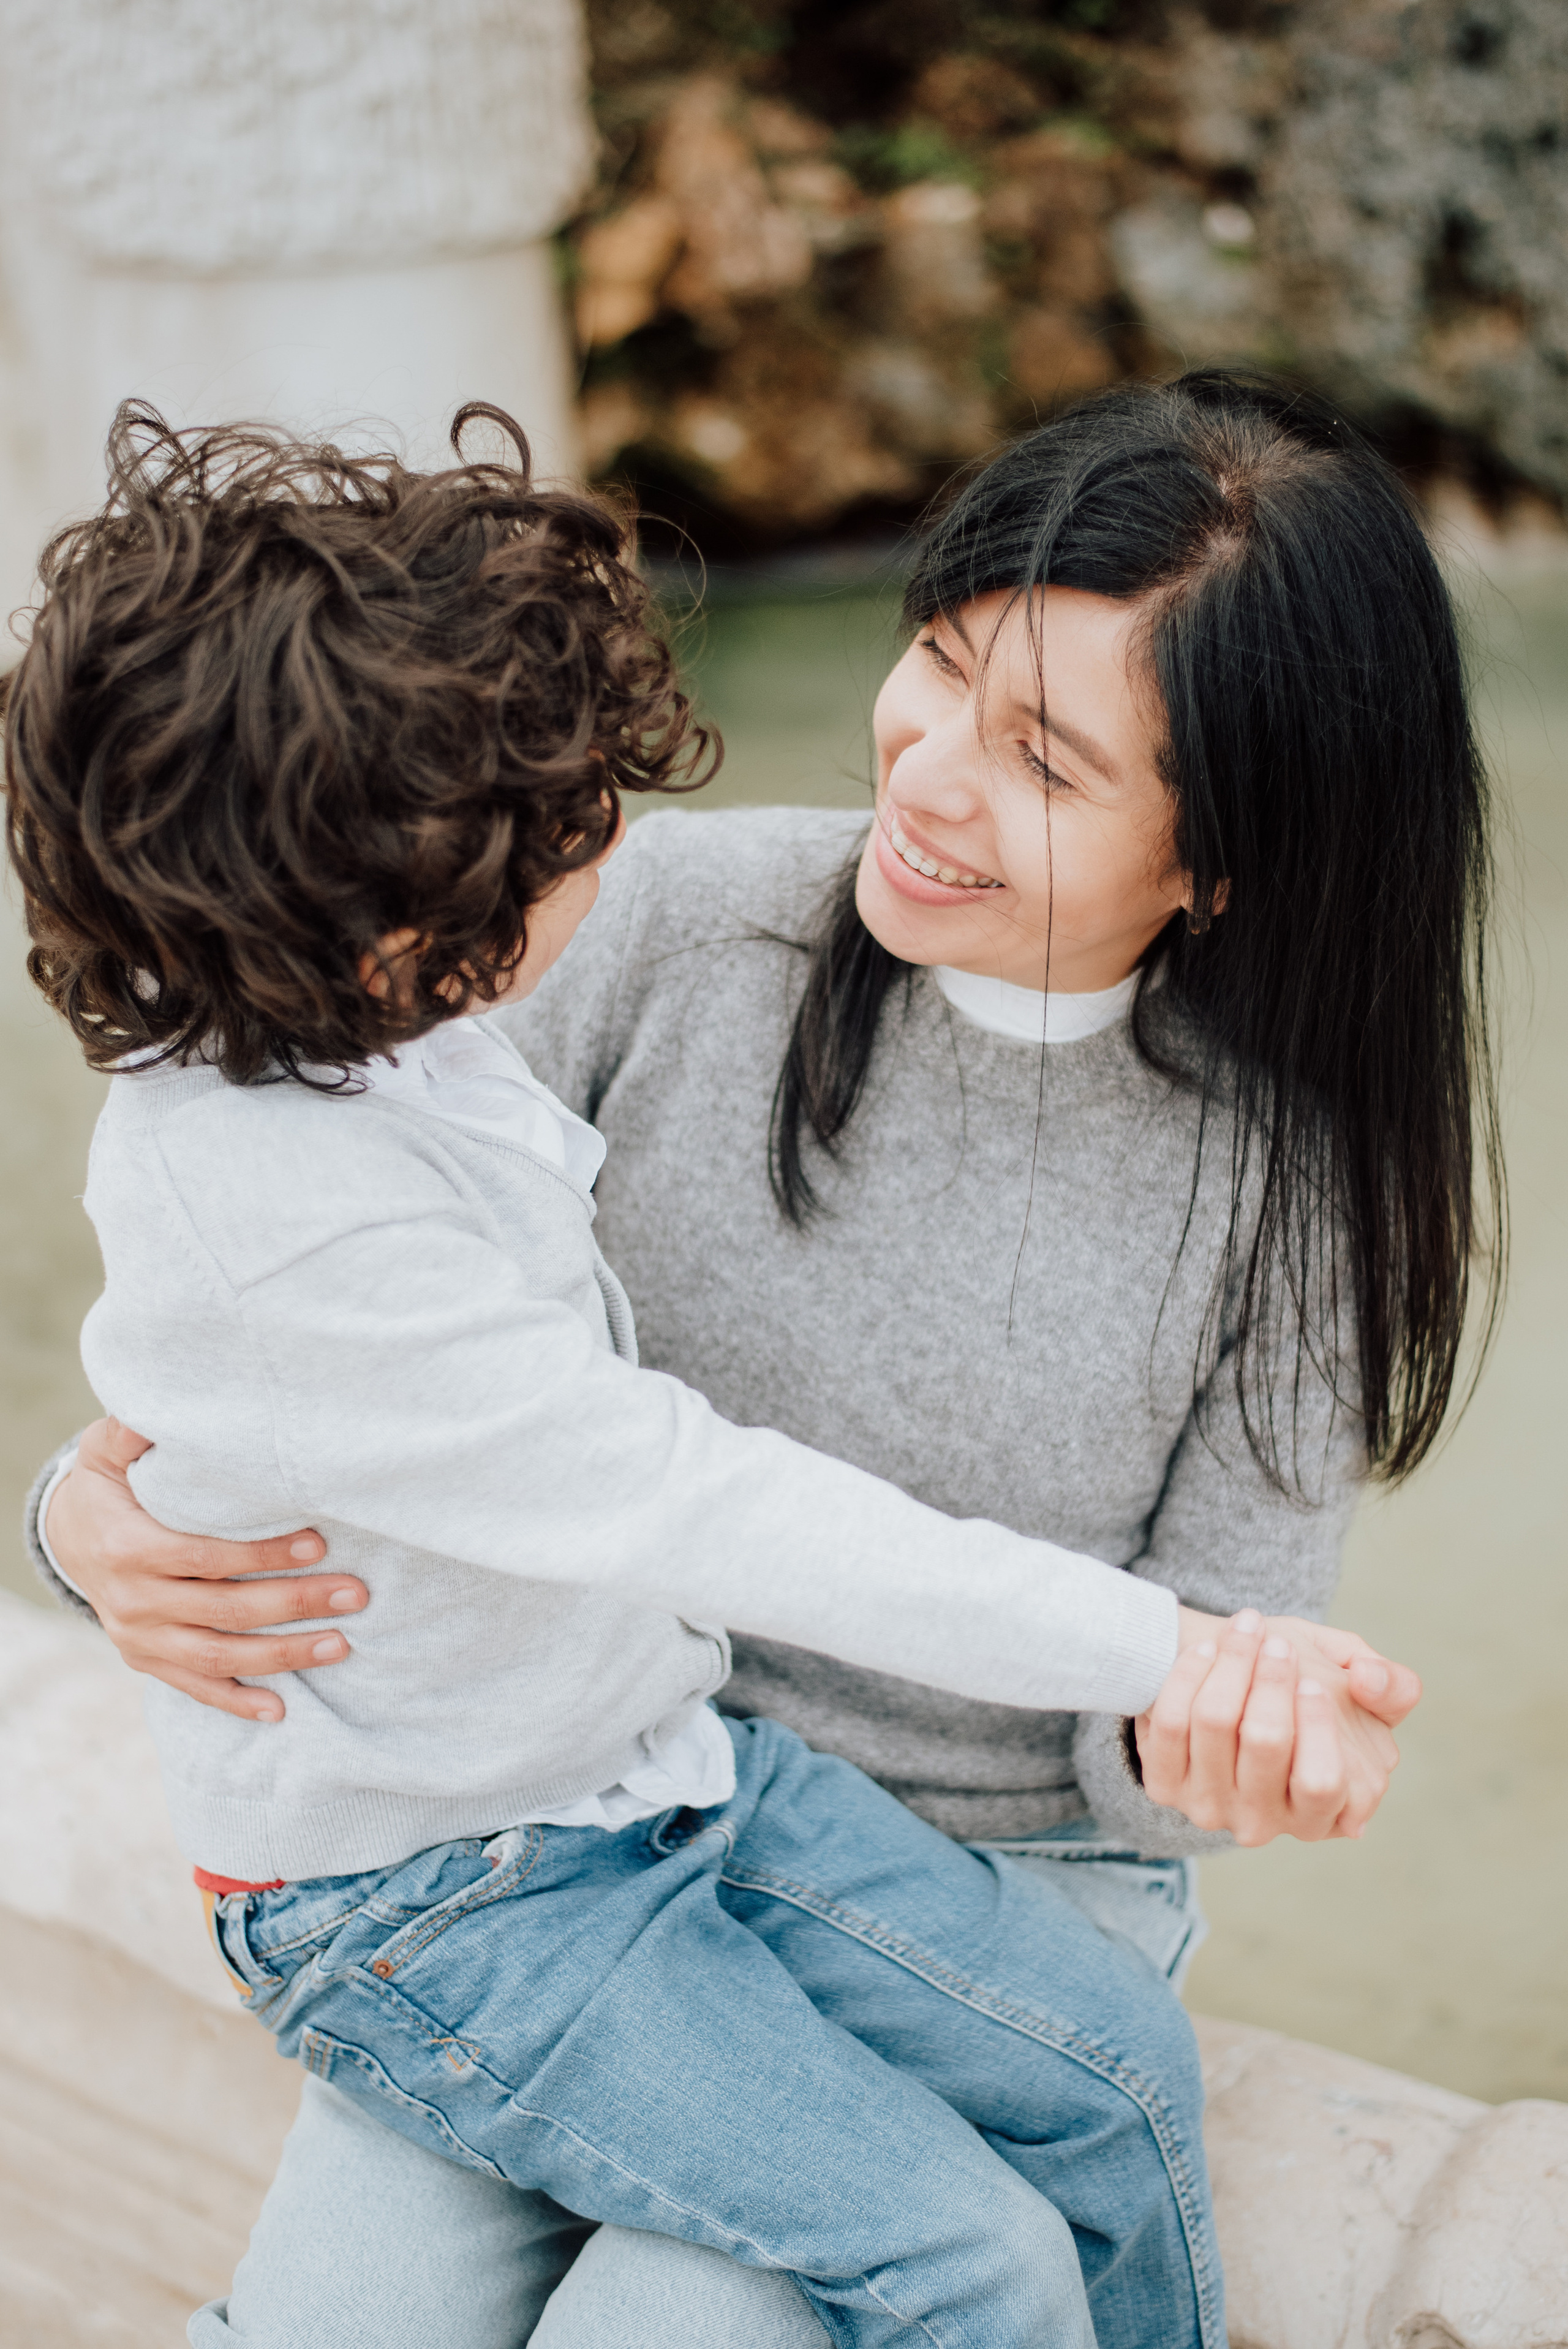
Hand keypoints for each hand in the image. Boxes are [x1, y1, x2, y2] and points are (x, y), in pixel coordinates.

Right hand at [45, 1418, 367, 1722]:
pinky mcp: (146, 1659)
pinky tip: (280, 1710)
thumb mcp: (106, 1452)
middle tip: (355, 1594)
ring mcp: (139, 1637)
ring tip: (340, 1645)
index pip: (205, 1557)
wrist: (68, 1537)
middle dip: (294, 1604)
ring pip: (216, 1656)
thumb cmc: (105, 1485)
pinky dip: (235, 1701)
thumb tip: (153, 1411)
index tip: (318, 1544)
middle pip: (224, 1609)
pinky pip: (193, 1686)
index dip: (261, 1554)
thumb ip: (130, 1433)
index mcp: (129, 1548)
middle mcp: (134, 1600)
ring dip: (282, 1656)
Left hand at [1136, 1607, 1419, 1845]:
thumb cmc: (1305, 1691)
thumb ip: (1393, 1687)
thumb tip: (1369, 1680)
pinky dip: (1187, 1674)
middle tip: (1276, 1642)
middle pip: (1264, 1742)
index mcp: (1324, 1813)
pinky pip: (1169, 1722)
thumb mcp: (1360, 1687)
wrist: (1229, 1690)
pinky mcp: (1164, 1785)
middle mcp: (1265, 1823)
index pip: (1321, 1782)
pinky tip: (1208, 1648)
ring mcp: (1210, 1808)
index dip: (1317, 1726)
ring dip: (1232, 1661)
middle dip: (1271, 1679)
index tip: (1312, 1679)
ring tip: (1246, 1627)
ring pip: (1213, 1722)